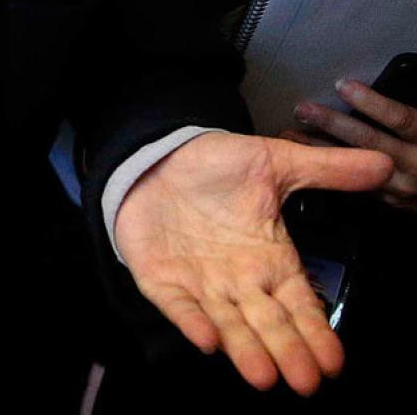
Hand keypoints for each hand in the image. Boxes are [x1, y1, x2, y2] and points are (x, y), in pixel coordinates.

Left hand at [114, 131, 390, 393]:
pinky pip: (177, 306)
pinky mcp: (160, 279)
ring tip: (263, 376)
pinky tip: (206, 340)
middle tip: (304, 382)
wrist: (154, 154)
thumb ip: (325, 169)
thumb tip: (383, 164)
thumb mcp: (273, 162)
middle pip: (268, 323)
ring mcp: (199, 284)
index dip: (316, 332)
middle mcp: (239, 281)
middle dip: (286, 352)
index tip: (333, 363)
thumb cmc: (215, 167)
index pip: (300, 305)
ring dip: (243, 349)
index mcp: (271, 260)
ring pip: (227, 323)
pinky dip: (190, 322)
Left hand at [294, 82, 416, 208]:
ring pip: (355, 165)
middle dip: (333, 123)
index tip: (342, 85)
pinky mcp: (388, 199)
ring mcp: (401, 185)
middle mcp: (414, 163)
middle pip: (370, 141)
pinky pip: (353, 182)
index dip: (371, 102)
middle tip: (304, 109)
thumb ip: (403, 113)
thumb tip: (374, 83)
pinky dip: (327, 168)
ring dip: (320, 147)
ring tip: (291, 132)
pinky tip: (304, 156)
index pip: (399, 119)